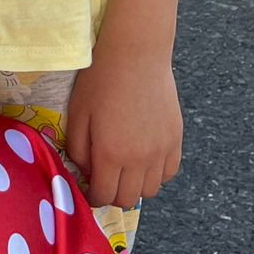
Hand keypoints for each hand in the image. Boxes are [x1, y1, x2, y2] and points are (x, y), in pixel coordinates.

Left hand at [66, 41, 182, 209]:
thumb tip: (86, 172)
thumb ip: (78, 150)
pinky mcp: (176, 139)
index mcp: (111, 153)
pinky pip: (169, 173)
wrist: (136, 54)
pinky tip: (144, 160)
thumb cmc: (101, 80)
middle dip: (113, 195)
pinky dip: (156, 175)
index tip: (89, 191)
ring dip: (135, 187)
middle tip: (105, 180)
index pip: (104, 196)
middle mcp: (139, 159)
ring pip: (150, 190)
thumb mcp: (78, 113)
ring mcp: (161, 151)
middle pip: (128, 199)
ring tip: (124, 170)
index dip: (93, 198)